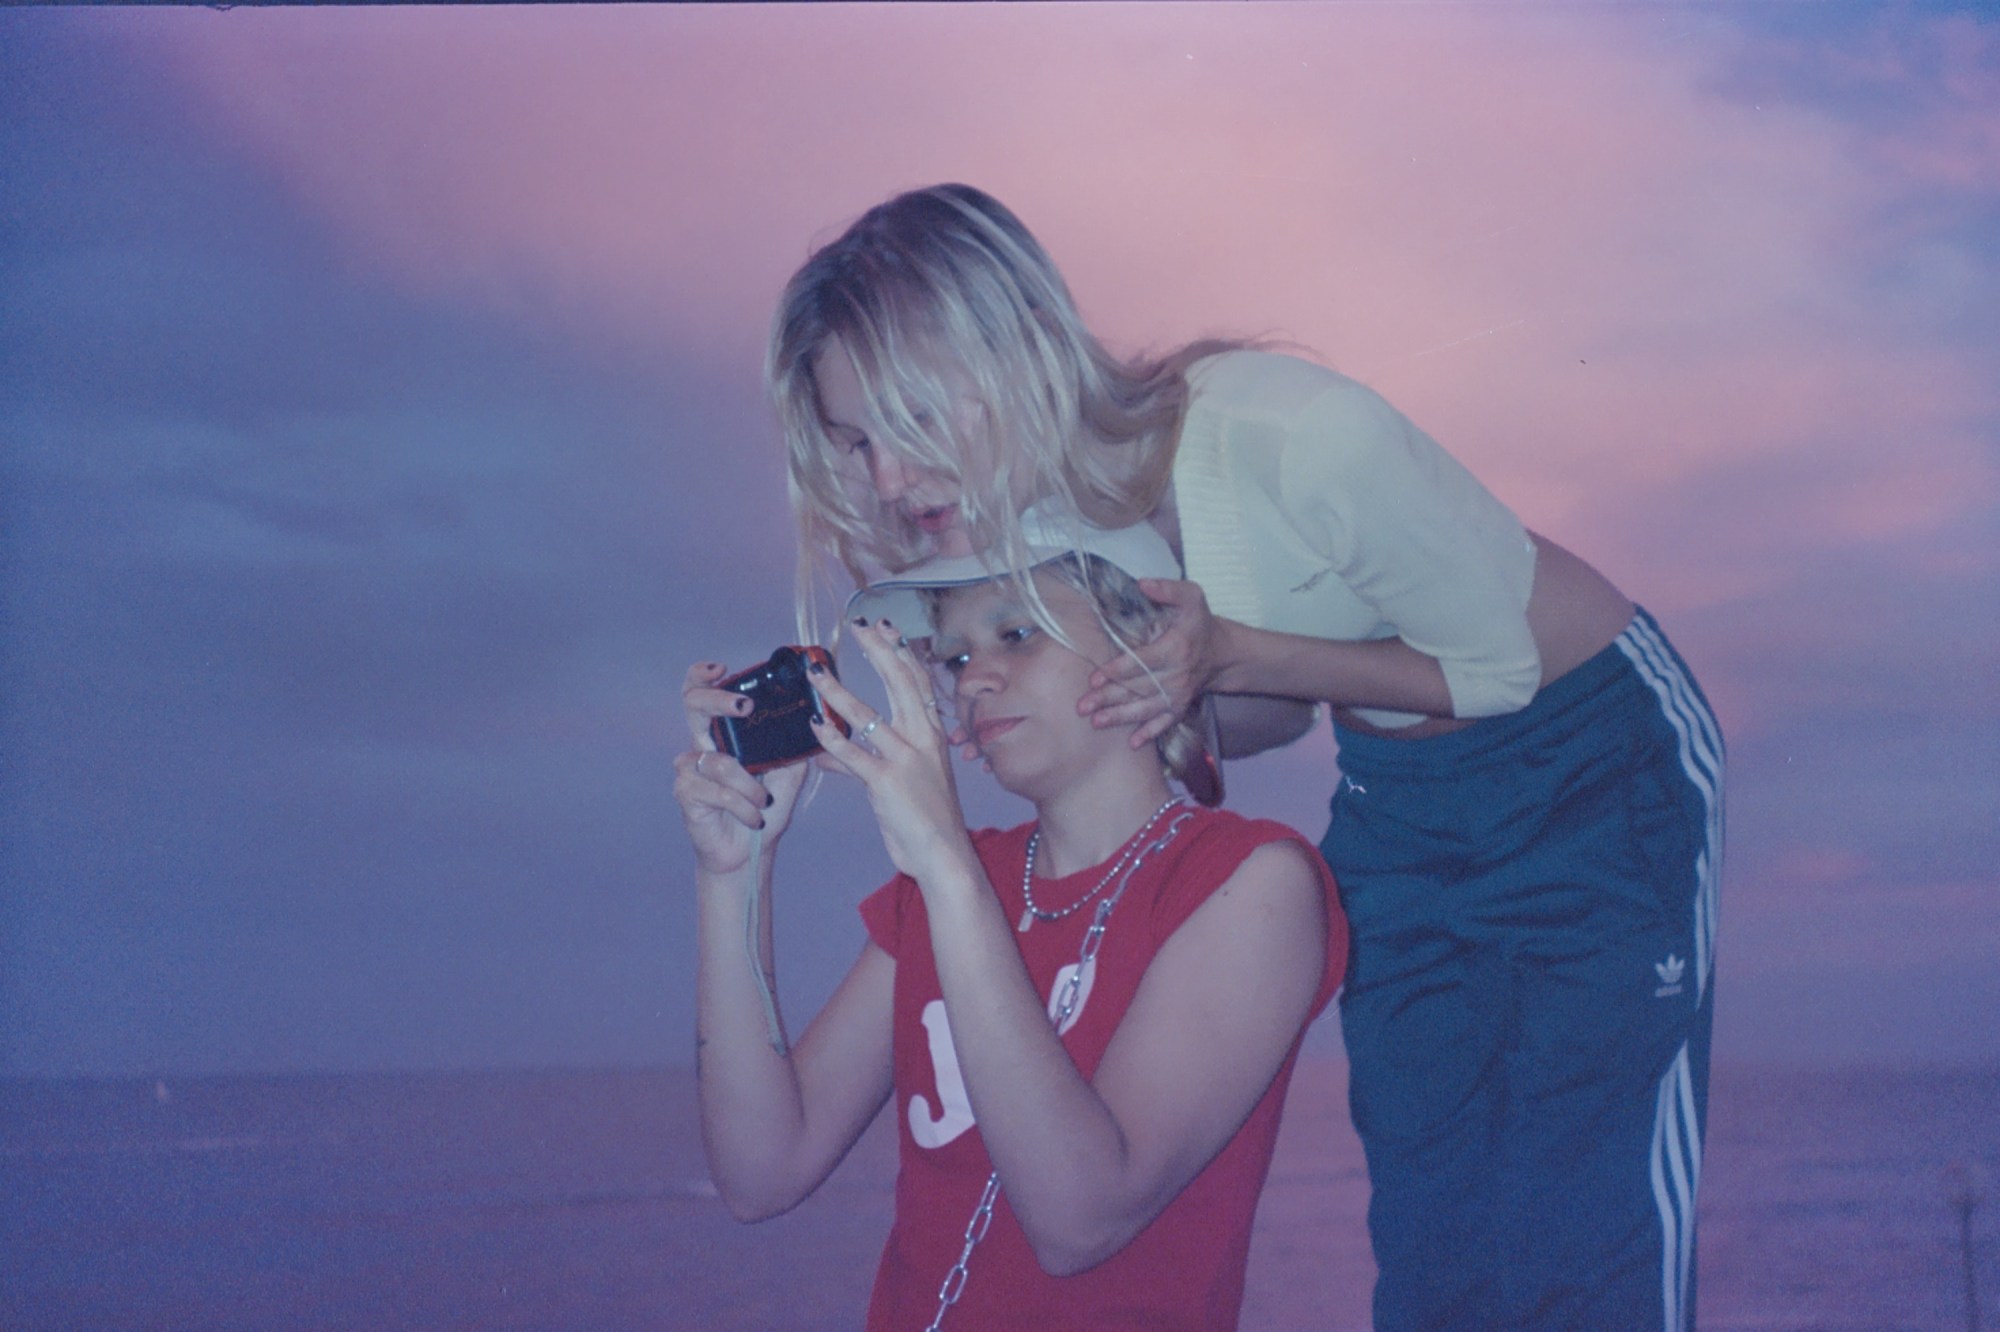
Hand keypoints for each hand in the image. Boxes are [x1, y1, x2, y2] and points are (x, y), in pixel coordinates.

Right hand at [673, 660, 808, 875]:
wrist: (751, 849)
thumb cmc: (766, 806)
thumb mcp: (789, 770)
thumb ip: (796, 744)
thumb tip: (818, 715)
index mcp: (724, 733)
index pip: (703, 692)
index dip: (703, 675)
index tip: (721, 668)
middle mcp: (702, 744)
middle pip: (694, 704)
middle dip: (720, 700)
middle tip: (746, 706)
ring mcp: (690, 768)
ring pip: (720, 761)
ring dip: (750, 786)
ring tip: (763, 801)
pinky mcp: (686, 792)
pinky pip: (719, 791)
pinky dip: (743, 806)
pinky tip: (752, 817)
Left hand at [808, 621, 979, 887]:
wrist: (944, 854)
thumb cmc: (926, 819)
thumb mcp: (904, 782)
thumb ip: (867, 763)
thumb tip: (830, 754)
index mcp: (933, 735)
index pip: (918, 682)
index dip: (900, 651)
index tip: (883, 627)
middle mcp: (923, 740)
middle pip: (900, 682)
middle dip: (878, 650)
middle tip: (856, 627)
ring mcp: (905, 759)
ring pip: (867, 715)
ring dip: (836, 691)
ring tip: (815, 673)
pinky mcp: (886, 782)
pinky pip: (853, 754)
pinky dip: (830, 739)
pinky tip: (813, 726)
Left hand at [1078, 578, 1226, 748]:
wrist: (1221, 652)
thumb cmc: (1199, 622)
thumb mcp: (1191, 596)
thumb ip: (1168, 588)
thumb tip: (1142, 583)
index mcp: (1176, 648)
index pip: (1143, 661)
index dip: (1117, 670)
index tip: (1094, 678)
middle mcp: (1178, 675)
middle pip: (1139, 688)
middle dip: (1109, 698)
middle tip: (1082, 706)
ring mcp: (1180, 694)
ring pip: (1146, 708)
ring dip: (1120, 717)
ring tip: (1095, 723)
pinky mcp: (1181, 706)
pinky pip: (1165, 723)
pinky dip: (1149, 733)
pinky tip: (1132, 743)